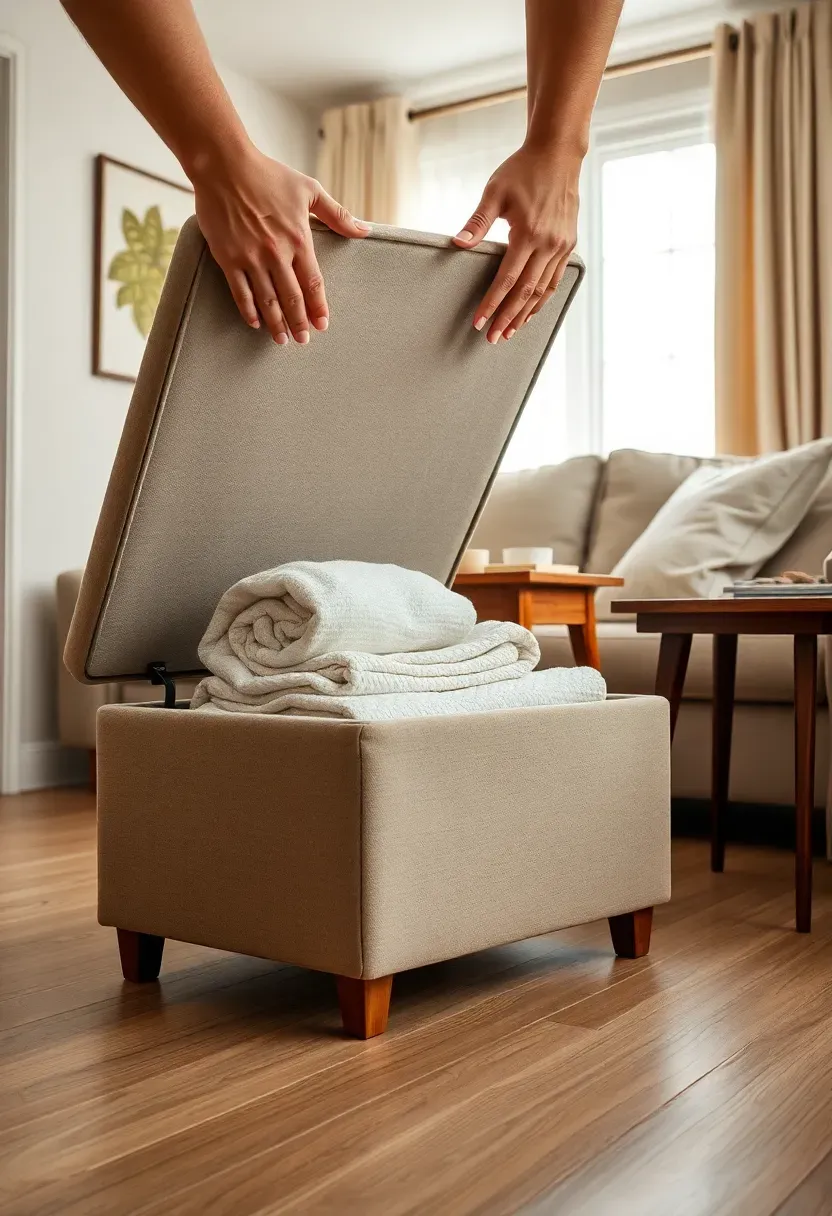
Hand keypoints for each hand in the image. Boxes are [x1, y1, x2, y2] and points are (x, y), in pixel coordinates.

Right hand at [192, 146, 370, 344]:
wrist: (224, 165)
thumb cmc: (268, 175)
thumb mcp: (309, 190)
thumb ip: (338, 215)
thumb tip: (366, 230)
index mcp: (298, 239)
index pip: (313, 283)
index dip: (318, 307)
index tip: (322, 325)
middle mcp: (276, 254)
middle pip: (291, 298)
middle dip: (299, 322)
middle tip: (303, 340)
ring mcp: (250, 258)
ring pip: (267, 300)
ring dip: (276, 323)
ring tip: (282, 339)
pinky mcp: (228, 258)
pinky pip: (240, 292)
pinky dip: (248, 310)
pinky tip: (255, 323)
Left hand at [453, 144, 580, 341]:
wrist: (557, 154)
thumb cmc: (521, 171)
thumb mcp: (494, 193)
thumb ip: (477, 222)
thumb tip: (457, 244)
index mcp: (528, 234)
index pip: (506, 280)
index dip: (491, 304)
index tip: (479, 323)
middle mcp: (548, 244)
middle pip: (525, 293)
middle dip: (507, 318)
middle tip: (493, 338)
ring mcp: (561, 246)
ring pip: (543, 291)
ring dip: (526, 314)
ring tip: (511, 331)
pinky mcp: (568, 244)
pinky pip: (555, 280)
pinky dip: (543, 299)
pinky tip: (531, 311)